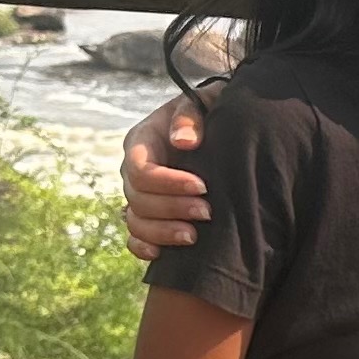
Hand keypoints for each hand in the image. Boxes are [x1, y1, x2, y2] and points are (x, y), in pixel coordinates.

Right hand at [120, 99, 211, 261]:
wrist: (223, 133)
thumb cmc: (213, 113)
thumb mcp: (205, 103)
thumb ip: (190, 116)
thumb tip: (183, 141)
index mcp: (142, 142)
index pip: (141, 169)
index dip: (168, 183)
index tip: (203, 186)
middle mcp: (135, 172)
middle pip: (138, 199)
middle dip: (172, 209)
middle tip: (208, 213)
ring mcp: (140, 196)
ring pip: (136, 222)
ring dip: (163, 233)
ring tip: (195, 236)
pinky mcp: (150, 216)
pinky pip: (135, 238)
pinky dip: (144, 248)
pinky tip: (162, 255)